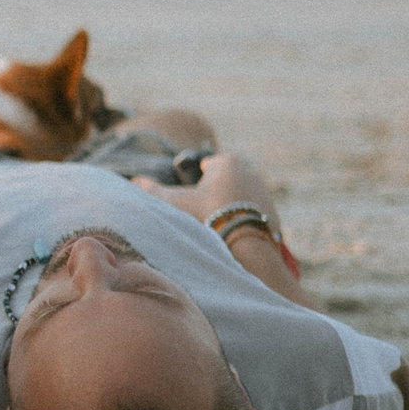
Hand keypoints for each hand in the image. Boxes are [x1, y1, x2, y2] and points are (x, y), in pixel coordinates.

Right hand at [132, 152, 278, 227]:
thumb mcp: (173, 203)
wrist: (245, 247)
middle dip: (213, 195)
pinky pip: (251, 215)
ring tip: (215, 229)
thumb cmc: (206, 218)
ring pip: (238, 199)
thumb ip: (153, 190)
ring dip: (228, 209)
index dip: (196, 181)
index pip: (207, 165)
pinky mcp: (273, 214)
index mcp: (226, 163)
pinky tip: (231, 237)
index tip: (190, 198)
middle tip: (200, 216)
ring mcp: (264, 194)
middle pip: (224, 182)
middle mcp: (250, 172)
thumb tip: (135, 180)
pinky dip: (242, 223)